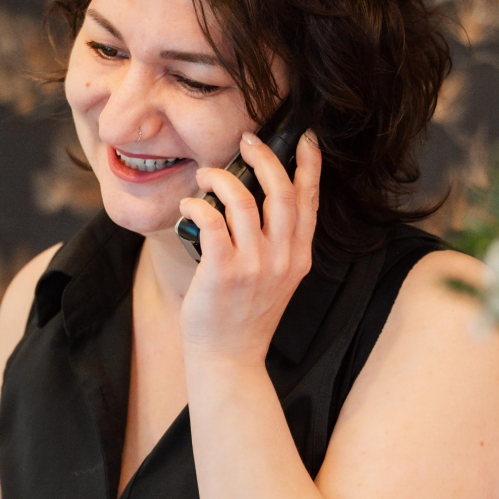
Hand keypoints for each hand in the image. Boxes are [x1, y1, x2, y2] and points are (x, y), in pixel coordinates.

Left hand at [178, 131, 320, 364]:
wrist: (229, 359)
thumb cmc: (245, 316)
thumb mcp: (278, 279)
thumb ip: (278, 243)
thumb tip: (259, 197)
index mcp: (299, 257)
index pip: (309, 201)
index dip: (309, 165)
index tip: (304, 139)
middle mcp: (281, 258)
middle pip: (280, 191)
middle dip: (264, 157)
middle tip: (247, 141)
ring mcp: (253, 265)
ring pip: (241, 199)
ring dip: (219, 177)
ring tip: (205, 175)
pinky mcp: (222, 271)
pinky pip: (210, 220)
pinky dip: (197, 204)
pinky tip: (189, 204)